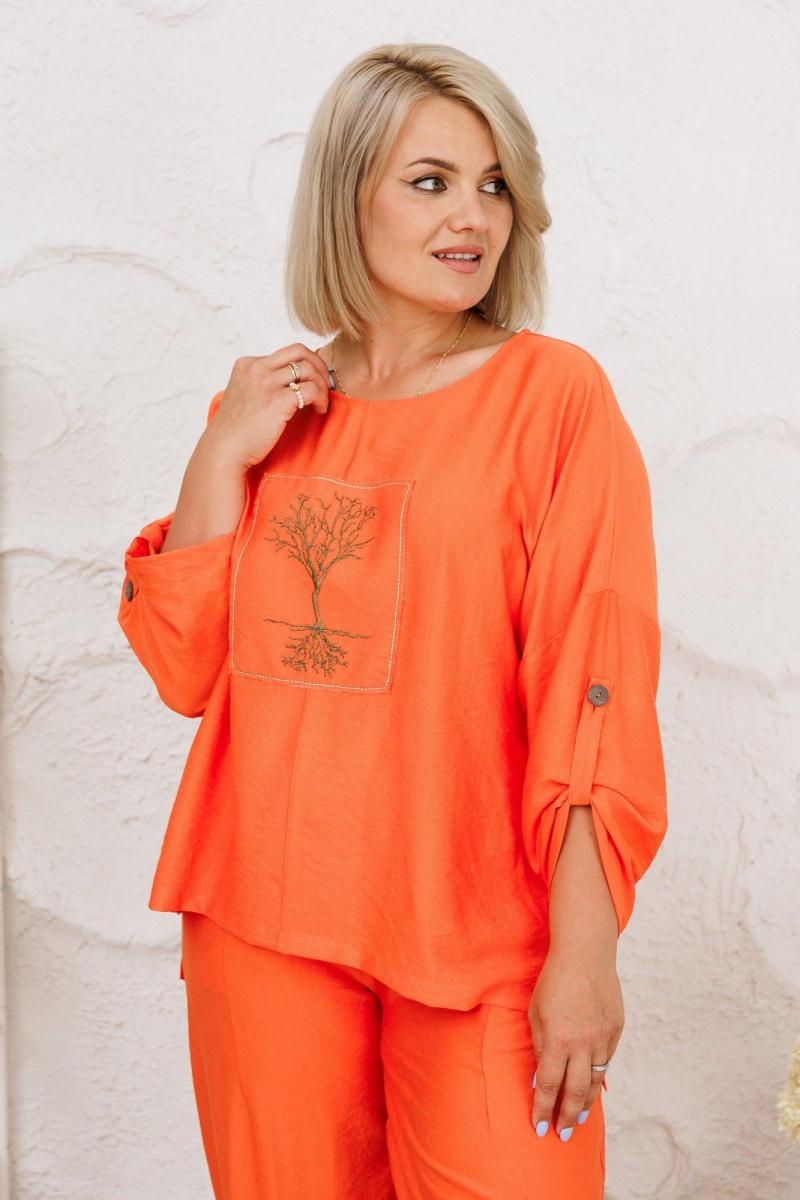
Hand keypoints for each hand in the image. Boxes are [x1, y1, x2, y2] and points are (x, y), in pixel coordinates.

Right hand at [201, 344, 330, 471]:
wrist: (224, 450)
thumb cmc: (236, 430)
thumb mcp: (244, 396)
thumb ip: (262, 384)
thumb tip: (292, 384)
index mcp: (247, 364)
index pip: (286, 353)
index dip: (305, 365)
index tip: (312, 380)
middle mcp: (256, 368)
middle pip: (300, 351)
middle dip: (319, 366)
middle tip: (325, 385)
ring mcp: (266, 383)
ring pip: (308, 369)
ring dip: (322, 384)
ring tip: (321, 402)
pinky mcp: (277, 401)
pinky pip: (311, 389)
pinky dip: (321, 399)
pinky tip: (319, 410)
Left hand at [528, 944, 622, 1140]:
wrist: (585, 954)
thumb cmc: (553, 981)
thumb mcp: (536, 1014)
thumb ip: (539, 1048)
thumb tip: (540, 1080)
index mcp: (558, 1039)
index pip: (549, 1085)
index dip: (543, 1109)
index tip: (539, 1128)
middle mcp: (583, 1043)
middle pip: (575, 1092)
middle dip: (567, 1117)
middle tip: (561, 1135)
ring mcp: (603, 1038)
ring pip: (594, 1081)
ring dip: (584, 1103)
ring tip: (576, 1120)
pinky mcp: (616, 1030)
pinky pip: (606, 1062)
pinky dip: (598, 1078)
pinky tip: (592, 1089)